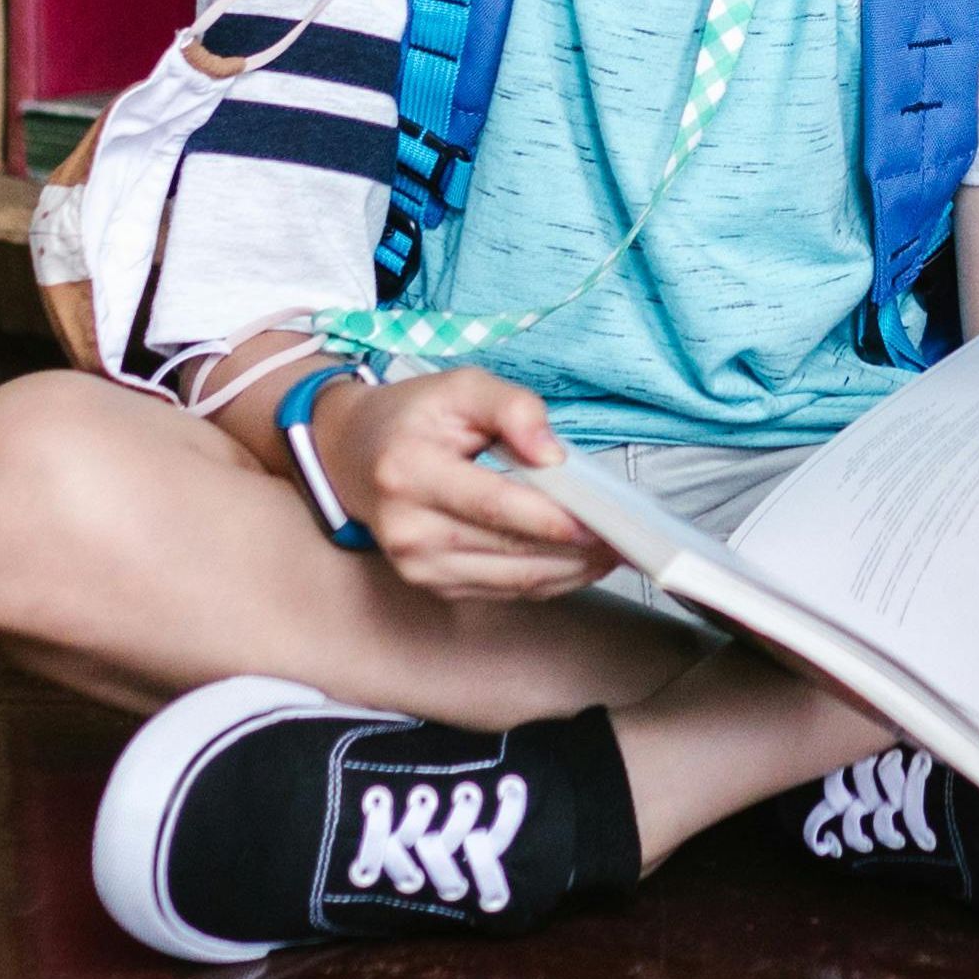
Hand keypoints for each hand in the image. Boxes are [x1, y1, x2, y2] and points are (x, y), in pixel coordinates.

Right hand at [318, 368, 612, 600]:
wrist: (352, 455)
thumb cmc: (413, 417)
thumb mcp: (461, 387)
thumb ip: (514, 407)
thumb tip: (554, 455)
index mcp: (409, 471)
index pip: (492, 503)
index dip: (550, 517)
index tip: (600, 520)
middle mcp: (407, 528)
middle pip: (508, 549)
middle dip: (575, 549)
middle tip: (626, 539)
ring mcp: (416, 565)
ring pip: (512, 581)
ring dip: (570, 572)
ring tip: (612, 553)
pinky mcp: (430, 585)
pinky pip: (503, 591)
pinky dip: (547, 581)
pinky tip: (578, 564)